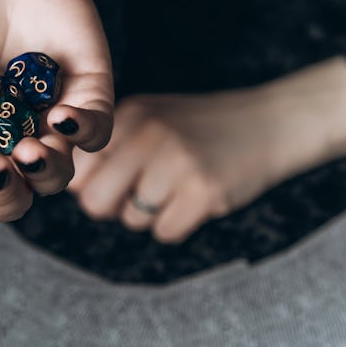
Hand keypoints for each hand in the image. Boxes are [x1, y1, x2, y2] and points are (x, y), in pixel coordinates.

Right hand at [0, 0, 112, 301]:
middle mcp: (10, 145)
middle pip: (15, 199)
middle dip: (5, 197)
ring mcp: (50, 124)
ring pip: (59, 173)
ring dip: (43, 167)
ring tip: (24, 142)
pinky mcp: (88, 95)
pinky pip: (95, 130)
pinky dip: (80, 130)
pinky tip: (57, 116)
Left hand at [69, 57, 345, 242]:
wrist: (269, 122)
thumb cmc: (202, 129)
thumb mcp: (152, 119)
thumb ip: (112, 148)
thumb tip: (75, 190)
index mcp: (129, 114)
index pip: (78, 170)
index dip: (93, 184)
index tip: (116, 180)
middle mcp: (147, 133)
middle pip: (94, 202)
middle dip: (113, 208)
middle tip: (141, 194)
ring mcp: (176, 161)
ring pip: (132, 220)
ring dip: (151, 214)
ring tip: (179, 187)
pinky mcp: (204, 190)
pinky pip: (165, 232)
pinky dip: (178, 224)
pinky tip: (197, 198)